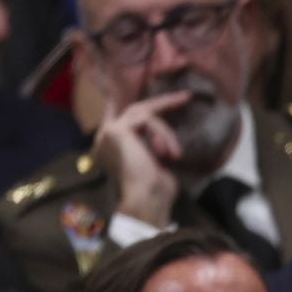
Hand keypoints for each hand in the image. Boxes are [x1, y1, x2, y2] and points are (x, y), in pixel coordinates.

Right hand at [92, 89, 192, 225]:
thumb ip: (154, 148)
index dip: (118, 103)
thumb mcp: (157, 164)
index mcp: (111, 147)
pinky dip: (162, 133)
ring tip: (175, 154)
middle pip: (135, 110)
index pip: (113, 116)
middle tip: (186, 97)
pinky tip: (167, 153)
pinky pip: (147, 118)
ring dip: (166, 130)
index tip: (121, 91)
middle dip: (162, 103)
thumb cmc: (156, 190)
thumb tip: (165, 145)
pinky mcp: (116, 130)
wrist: (147, 200)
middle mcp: (105, 138)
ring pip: (144, 113)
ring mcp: (108, 132)